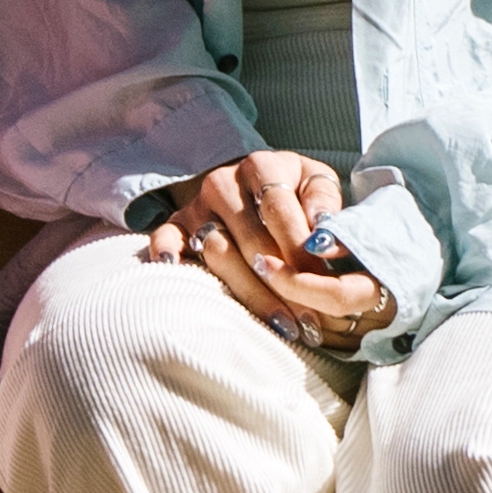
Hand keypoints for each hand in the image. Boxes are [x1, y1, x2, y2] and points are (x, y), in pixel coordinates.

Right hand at [142, 147, 397, 350]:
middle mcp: (223, 182)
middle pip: (251, 240)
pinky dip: (167, 255)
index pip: (280, 211)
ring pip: (218, 252)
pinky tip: (179, 277)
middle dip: (284, 284)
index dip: (301, 251)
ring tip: (283, 326)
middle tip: (310, 322)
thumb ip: (326, 204)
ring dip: (251, 293)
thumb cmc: (293, 191)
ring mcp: (196, 204)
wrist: (251, 182)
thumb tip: (325, 240)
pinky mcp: (176, 224)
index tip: (323, 285)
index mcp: (262, 166)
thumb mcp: (316, 182)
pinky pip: (164, 239)